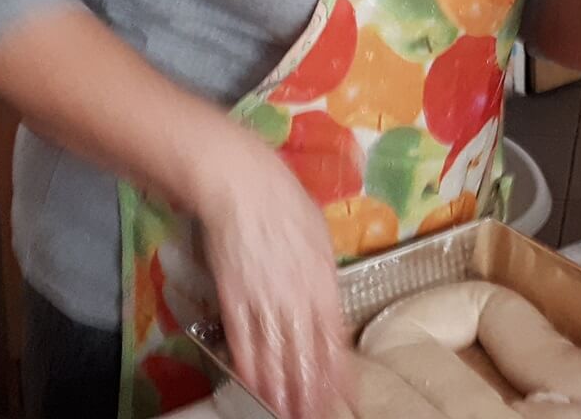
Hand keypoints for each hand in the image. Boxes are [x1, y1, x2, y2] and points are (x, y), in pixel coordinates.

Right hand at [195, 142, 350, 418]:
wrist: (242, 184)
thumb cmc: (283, 200)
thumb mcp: (318, 234)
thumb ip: (323, 271)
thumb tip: (326, 296)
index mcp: (324, 281)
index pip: (335, 339)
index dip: (339, 374)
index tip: (346, 400)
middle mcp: (298, 297)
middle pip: (308, 355)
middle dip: (312, 393)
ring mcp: (265, 300)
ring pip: (277, 355)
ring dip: (283, 391)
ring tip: (289, 416)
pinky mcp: (234, 298)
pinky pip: (243, 341)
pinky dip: (250, 369)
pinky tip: (256, 389)